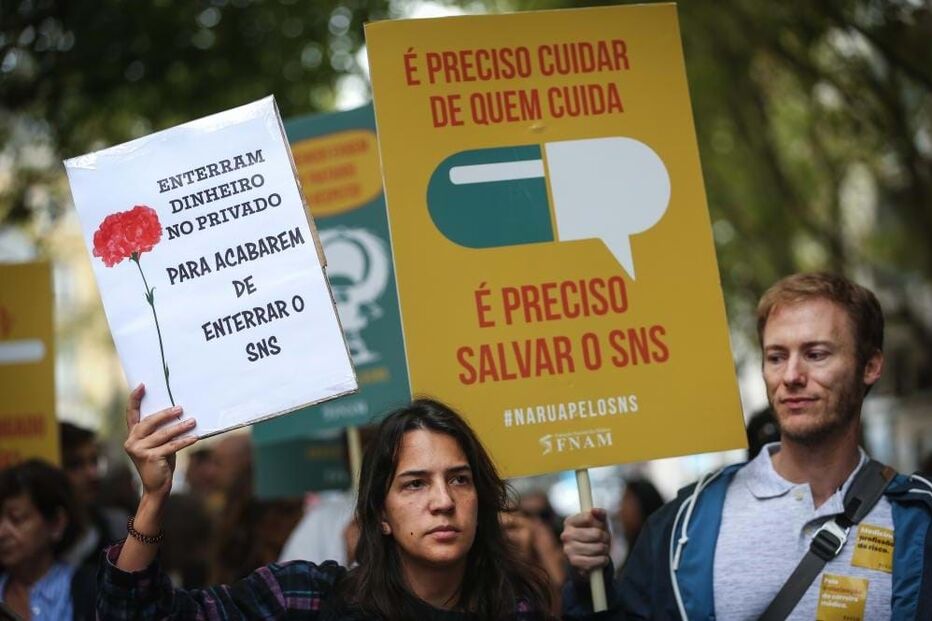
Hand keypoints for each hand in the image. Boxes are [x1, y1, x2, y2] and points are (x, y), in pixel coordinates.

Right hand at [123, 384, 197, 499]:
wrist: (156, 487)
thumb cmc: (160, 462)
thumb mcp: (158, 444)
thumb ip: (161, 431)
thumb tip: (179, 413)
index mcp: (132, 435)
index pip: (132, 414)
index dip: (135, 399)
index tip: (142, 385)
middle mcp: (132, 441)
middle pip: (149, 422)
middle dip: (165, 414)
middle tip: (180, 408)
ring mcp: (139, 450)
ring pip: (163, 434)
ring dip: (180, 427)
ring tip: (193, 421)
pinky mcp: (150, 458)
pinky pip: (171, 446)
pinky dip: (184, 441)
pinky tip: (194, 437)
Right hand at [561, 508, 610, 576]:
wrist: (590, 557)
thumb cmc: (595, 536)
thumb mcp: (599, 523)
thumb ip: (599, 514)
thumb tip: (595, 510)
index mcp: (569, 522)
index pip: (589, 518)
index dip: (600, 523)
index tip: (601, 527)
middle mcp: (566, 535)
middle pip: (596, 534)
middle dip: (605, 538)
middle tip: (605, 540)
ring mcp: (568, 549)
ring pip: (598, 548)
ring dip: (605, 549)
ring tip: (603, 549)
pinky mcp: (574, 563)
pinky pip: (595, 561)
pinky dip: (602, 560)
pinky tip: (601, 559)